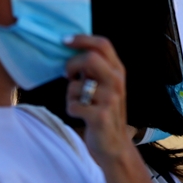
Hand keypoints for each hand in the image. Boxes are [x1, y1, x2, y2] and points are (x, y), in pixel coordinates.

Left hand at [64, 35, 127, 155]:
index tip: (65, 41)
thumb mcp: (105, 85)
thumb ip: (95, 68)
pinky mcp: (101, 116)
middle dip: (71, 65)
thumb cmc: (103, 110)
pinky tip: (80, 113)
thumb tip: (71, 49)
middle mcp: (117, 82)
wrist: (114, 144)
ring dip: (70, 94)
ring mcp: (110, 99)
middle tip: (68, 75)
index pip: (103, 44)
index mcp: (118, 71)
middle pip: (90, 58)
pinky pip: (73, 105)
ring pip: (76, 85)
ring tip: (78, 101)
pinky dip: (71, 109)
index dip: (82, 39)